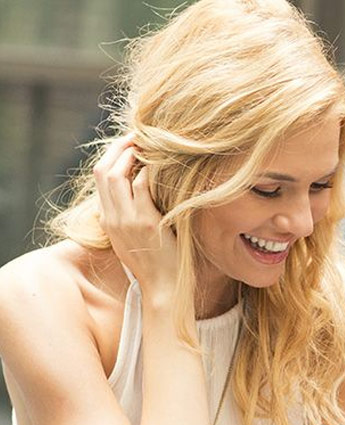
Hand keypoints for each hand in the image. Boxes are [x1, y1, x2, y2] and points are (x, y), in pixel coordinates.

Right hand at [94, 136, 177, 294]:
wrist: (164, 288)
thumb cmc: (157, 263)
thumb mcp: (135, 238)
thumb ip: (131, 216)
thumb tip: (142, 192)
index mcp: (108, 220)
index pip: (100, 179)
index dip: (113, 157)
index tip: (130, 146)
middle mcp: (112, 218)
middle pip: (102, 171)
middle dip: (118, 148)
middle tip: (138, 136)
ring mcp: (127, 219)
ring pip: (116, 174)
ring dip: (132, 155)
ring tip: (149, 145)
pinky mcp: (146, 222)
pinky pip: (142, 186)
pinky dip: (149, 170)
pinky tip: (162, 165)